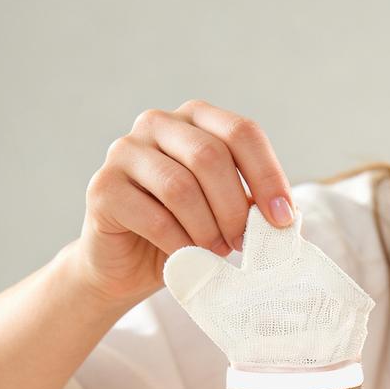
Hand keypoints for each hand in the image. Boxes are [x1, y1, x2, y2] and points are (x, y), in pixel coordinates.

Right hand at [76, 100, 293, 304]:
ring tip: (215, 252)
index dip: (268, 177)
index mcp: (196, 121)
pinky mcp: (103, 188)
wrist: (128, 267)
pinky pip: (154, 217)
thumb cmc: (186, 235)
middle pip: (211, 156)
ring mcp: (125, 151)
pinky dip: (179, 244)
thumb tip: (286, 215)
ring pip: (181, 187)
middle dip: (235, 209)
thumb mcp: (228, 216)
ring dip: (207, 229)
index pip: (242, 133)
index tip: (283, 221)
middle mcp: (158, 124)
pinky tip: (186, 256)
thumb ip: (253, 206)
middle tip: (243, 244)